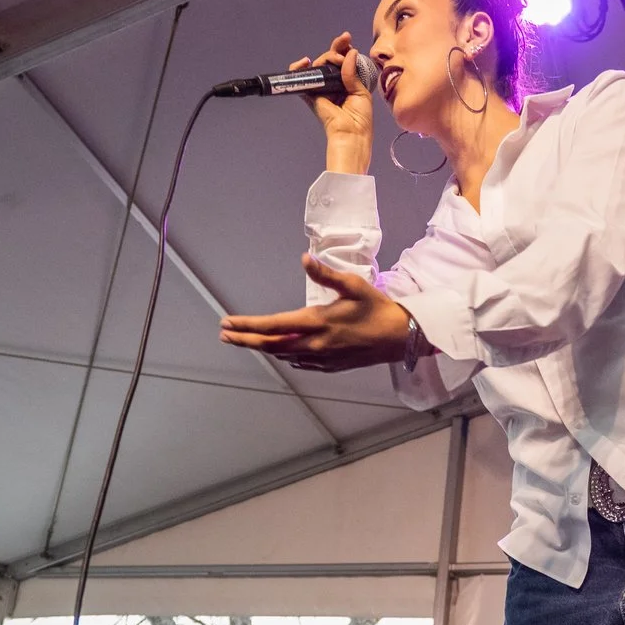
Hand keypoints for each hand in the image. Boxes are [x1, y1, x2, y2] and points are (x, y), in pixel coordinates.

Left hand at [220, 256, 411, 372]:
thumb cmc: (377, 308)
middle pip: (270, 345)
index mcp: (316, 322)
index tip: (227, 322)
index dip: (247, 325)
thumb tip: (305, 258)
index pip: (272, 326)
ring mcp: (321, 358)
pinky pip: (299, 362)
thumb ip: (326, 274)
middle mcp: (314, 344)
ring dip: (262, 347)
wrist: (400, 337)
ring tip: (244, 340)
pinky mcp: (329, 366)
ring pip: (283, 355)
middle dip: (245, 339)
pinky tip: (278, 351)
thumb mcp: (353, 285)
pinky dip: (284, 355)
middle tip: (224, 335)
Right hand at [293, 33, 371, 171]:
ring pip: (318, 65)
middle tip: (344, 43)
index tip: (347, 39)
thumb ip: (352, 73)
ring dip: (327, 56)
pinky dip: (298, 68)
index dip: (344, 49)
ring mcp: (321, 88)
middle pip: (330, 60)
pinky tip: (305, 62)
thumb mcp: (361, 92)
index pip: (343, 61)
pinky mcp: (310, 94)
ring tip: (335, 58)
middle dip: (336, 48)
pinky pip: (300, 79)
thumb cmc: (360, 118)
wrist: (351, 134)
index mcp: (347, 83)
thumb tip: (350, 52)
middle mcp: (333, 84)